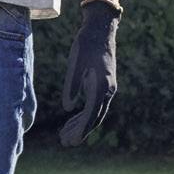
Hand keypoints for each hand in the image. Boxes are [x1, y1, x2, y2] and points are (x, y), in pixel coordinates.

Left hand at [59, 0, 119, 146]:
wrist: (101, 30)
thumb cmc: (85, 45)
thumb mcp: (74, 66)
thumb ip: (72, 87)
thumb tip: (69, 108)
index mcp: (100, 87)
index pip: (91, 115)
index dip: (81, 130)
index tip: (72, 142)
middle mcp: (107, 91)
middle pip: (94, 118)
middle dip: (79, 131)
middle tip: (64, 143)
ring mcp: (108, 88)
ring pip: (95, 113)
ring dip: (81, 124)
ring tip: (65, 135)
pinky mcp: (104, 85)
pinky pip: (95, 105)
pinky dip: (84, 114)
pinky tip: (73, 118)